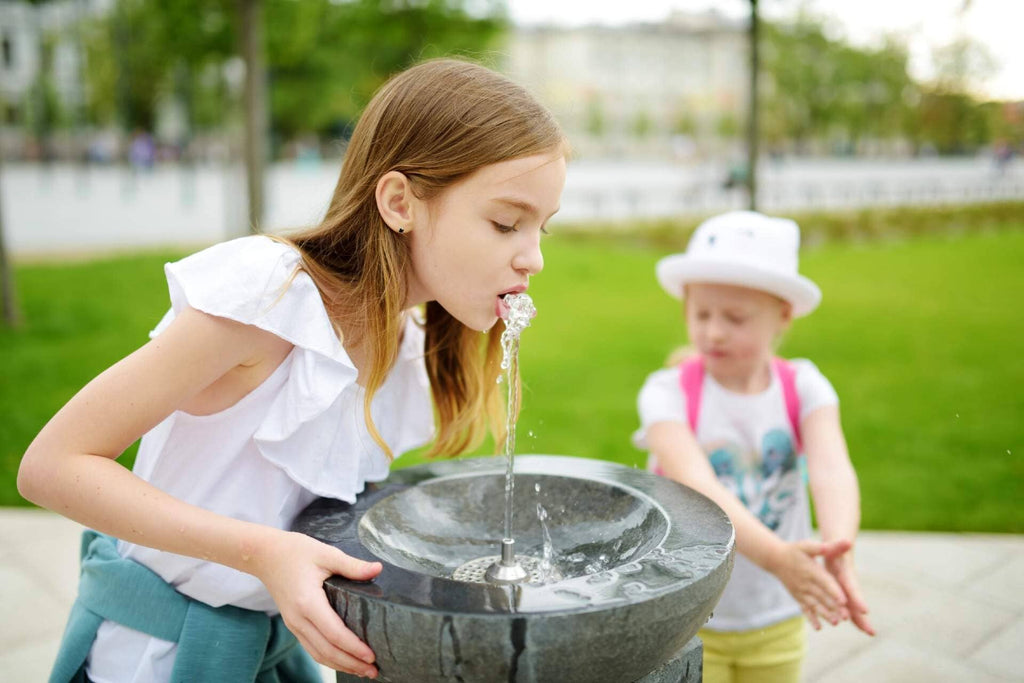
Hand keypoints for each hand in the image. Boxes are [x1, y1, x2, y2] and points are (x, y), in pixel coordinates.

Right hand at [255, 531, 382, 677]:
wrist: (264, 555)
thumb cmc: (295, 552)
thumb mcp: (326, 554)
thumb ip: (352, 566)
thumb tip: (378, 569)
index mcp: (307, 603)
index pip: (334, 633)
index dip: (354, 647)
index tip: (372, 656)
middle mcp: (298, 619)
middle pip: (327, 650)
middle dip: (351, 663)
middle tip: (374, 671)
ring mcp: (294, 624)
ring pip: (318, 654)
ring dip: (341, 665)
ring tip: (363, 671)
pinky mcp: (293, 625)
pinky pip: (312, 648)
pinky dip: (329, 658)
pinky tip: (343, 661)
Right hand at [769, 539, 849, 629]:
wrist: (774, 558)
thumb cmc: (794, 550)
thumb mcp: (808, 545)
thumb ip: (826, 547)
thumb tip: (846, 542)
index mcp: (811, 570)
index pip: (825, 582)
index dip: (834, 591)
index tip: (844, 600)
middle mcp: (806, 583)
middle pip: (822, 596)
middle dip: (834, 607)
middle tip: (846, 617)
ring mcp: (801, 592)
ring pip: (815, 605)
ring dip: (825, 614)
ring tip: (835, 622)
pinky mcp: (798, 597)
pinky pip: (805, 609)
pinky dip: (811, 618)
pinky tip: (818, 627)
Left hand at [824, 547, 874, 635]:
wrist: (838, 549)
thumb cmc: (834, 548)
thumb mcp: (834, 546)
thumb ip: (838, 545)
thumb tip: (848, 540)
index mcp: (846, 573)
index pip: (852, 587)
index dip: (857, 598)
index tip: (865, 610)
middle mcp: (849, 584)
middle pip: (856, 602)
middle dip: (863, 616)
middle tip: (872, 631)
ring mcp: (846, 589)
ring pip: (853, 606)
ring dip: (860, 619)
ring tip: (869, 632)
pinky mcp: (840, 591)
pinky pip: (845, 606)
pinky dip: (849, 615)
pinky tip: (850, 626)